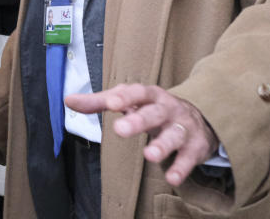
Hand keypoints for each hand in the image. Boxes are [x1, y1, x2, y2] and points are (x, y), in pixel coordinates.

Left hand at [65, 84, 217, 186]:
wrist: (201, 118)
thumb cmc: (155, 108)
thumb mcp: (130, 101)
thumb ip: (99, 101)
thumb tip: (69, 100)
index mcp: (150, 96)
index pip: (137, 93)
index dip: (124, 97)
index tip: (111, 103)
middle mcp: (168, 109)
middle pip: (154, 113)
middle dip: (139, 120)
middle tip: (120, 129)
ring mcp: (183, 127)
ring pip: (174, 135)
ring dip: (162, 145)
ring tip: (149, 155)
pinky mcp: (195, 147)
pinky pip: (188, 158)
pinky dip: (181, 168)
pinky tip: (172, 177)